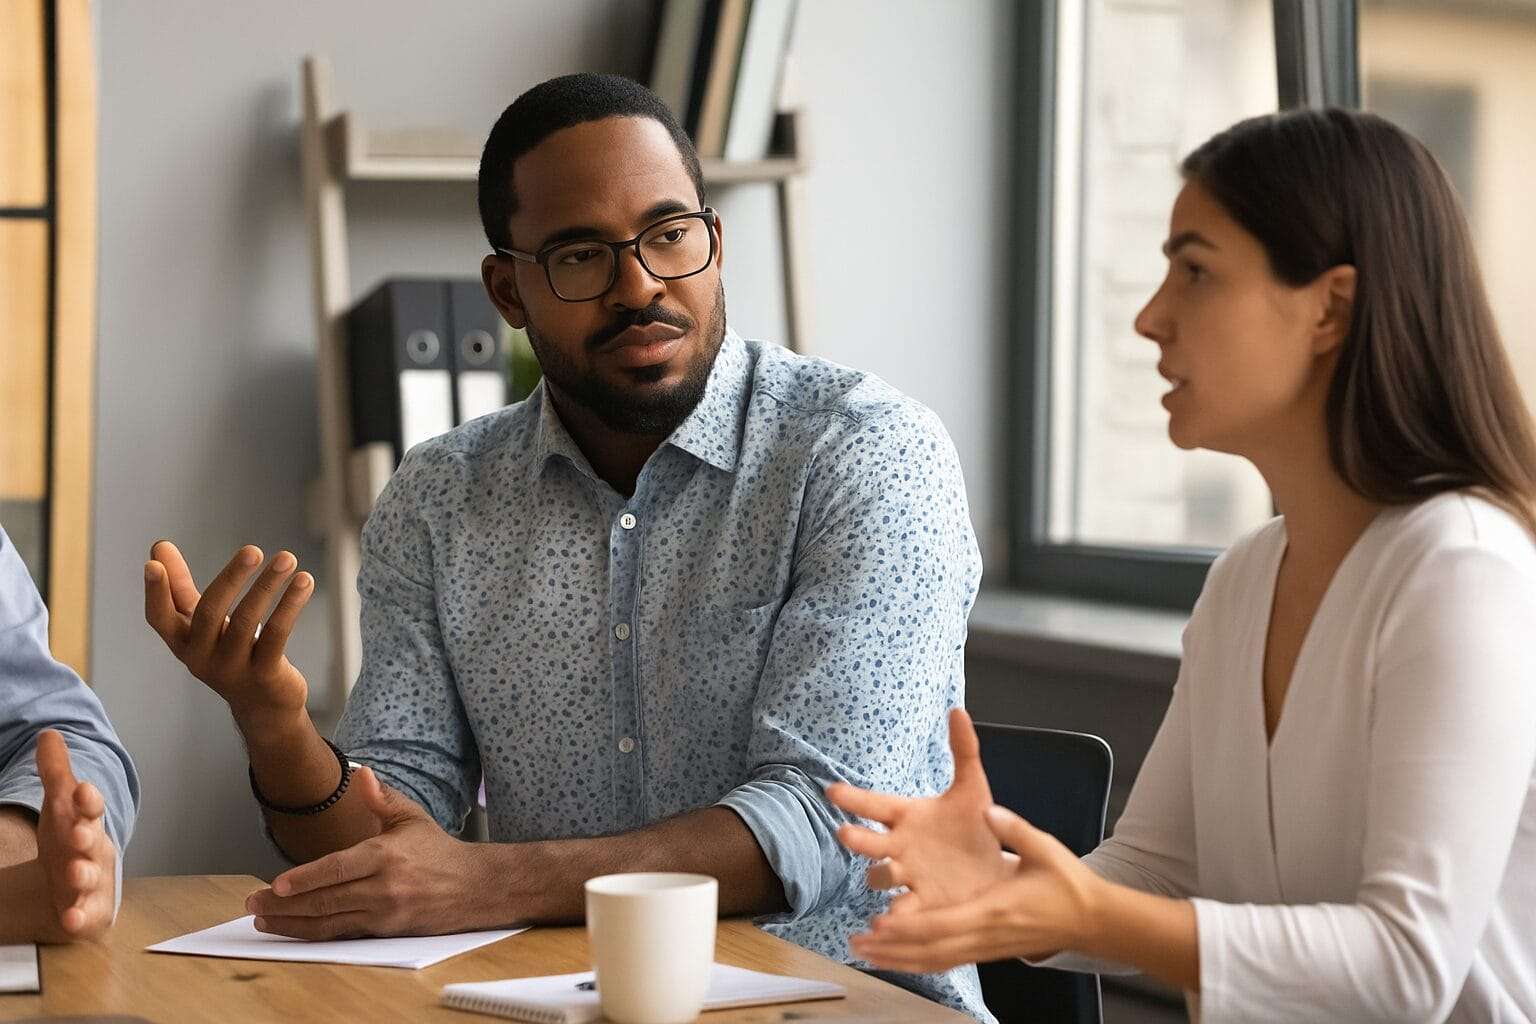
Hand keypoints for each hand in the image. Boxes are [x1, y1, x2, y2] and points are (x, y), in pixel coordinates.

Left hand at [35, 729, 117, 940]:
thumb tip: (48, 733)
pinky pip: (87, 916)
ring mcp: (94, 882)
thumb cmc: (68, 842)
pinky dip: (81, 918)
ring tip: (72, 873)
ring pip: (91, 878)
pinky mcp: (90, 912)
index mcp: (88, 823)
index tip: (82, 789)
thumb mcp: (59, 808)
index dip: (88, 800)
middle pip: (94, 841)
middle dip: (87, 836)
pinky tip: (72, 918)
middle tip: (77, 831)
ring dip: (83, 875)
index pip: (91, 807)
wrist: (74, 887)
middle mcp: (95, 851)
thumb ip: (55, 774)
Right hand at [144, 540, 314, 728]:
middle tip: (252, 550)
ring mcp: (232, 669)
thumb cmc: (228, 653)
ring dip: (268, 585)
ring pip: (248, 621)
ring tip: (287, 558)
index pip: (159, 618)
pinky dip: (290, 605)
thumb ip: (179, 586)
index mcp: (183, 643)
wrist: (263, 707)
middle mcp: (201, 658)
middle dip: (231, 577)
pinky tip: (304, 581)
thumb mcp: (201, 623)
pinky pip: (276, 634)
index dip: (155, 592)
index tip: (152, 563)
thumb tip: (159, 545)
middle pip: (209, 612)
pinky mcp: (264, 674)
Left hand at [245, 767, 497, 938]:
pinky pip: (344, 935)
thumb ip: (382, 798)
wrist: (475, 887)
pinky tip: (295, 931)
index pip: (336, 868)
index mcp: (385, 855)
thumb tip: (360, 774)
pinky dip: (316, 935)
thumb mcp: (411, 817)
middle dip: (285, 905)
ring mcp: (385, 913)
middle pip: (325, 900)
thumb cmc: (438, 850)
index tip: (275, 885)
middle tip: (254, 904)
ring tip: (264, 921)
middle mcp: (384, 887)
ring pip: (329, 923)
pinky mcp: (387, 932)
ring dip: (293, 924)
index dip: (304, 879)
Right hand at [827, 708, 1010, 907]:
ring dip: (878, 877)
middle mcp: (900, 846)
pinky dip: (894, 919)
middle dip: (858, 838)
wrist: (997, 870)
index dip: (854, 799)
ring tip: (881, 877)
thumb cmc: (976, 826)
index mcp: (908, 816)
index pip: (875, 804)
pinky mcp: (923, 904)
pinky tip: (887, 924)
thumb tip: (957, 709)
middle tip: (846, 833)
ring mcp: (908, 876)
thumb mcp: (973, 788)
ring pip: (880, 877)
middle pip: (870, 841)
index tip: (833, 790)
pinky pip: (902, 912)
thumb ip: (963, 750)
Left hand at [849, 804, 1101, 972]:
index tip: (880, 922)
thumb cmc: (1064, 881)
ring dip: (898, 958)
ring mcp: (985, 948)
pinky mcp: (987, 951)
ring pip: (935, 960)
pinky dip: (918, 962)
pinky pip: (947, 962)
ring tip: (864, 952)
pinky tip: (896, 959)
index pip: (944, 923)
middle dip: (891, 947)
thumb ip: (1013, 829)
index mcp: (994, 910)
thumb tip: (988, 810)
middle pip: (930, 948)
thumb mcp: (1043, 848)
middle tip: (856, 942)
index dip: (909, 926)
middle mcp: (984, 935)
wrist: (1089, 919)